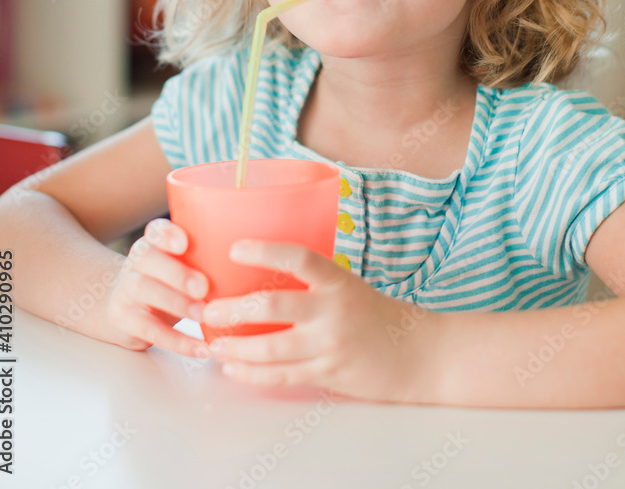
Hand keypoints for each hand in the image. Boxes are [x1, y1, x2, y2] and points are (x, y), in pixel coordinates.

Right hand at [101, 218, 211, 358]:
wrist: (123, 308)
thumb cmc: (167, 283)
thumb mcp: (179, 265)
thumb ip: (206, 258)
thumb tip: (255, 262)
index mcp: (152, 243)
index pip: (155, 230)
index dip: (167, 234)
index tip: (185, 243)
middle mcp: (135, 262)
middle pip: (147, 259)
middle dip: (177, 273)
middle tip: (203, 287)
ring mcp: (125, 290)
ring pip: (144, 291)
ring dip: (177, 303)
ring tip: (203, 315)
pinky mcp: (124, 320)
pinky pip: (150, 330)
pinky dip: (177, 341)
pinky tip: (201, 348)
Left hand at [202, 240, 440, 403]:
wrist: (418, 354)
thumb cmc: (378, 316)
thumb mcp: (350, 287)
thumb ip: (313, 284)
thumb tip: (260, 274)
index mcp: (339, 281)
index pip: (299, 257)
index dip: (265, 250)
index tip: (234, 248)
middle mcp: (334, 310)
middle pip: (274, 304)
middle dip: (233, 308)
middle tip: (206, 308)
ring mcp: (330, 345)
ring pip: (271, 347)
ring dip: (235, 346)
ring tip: (211, 343)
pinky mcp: (328, 374)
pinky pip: (281, 376)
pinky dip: (252, 373)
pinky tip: (233, 367)